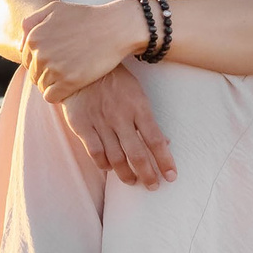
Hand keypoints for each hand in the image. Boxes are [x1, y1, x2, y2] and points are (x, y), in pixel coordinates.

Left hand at [21, 0, 147, 101]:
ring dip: (54, 84)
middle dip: (47, 73)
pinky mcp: (69, 82)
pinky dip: (59, 94)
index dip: (42, 62)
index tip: (59, 59)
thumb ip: (31, 23)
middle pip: (34, 75)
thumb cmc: (86, 17)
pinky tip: (71, 86)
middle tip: (67, 67)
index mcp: (34, 38)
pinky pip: (52, 97)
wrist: (115, 28)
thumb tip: (20, 46)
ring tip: (70, 75)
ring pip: (42, 86)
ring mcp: (54, 68)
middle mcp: (40, 54)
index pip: (27, 61)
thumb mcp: (55, 9)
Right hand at [59, 66, 175, 187]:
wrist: (82, 66)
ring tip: (133, 181)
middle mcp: (120, 116)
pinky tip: (109, 168)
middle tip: (153, 185)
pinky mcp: (82, 125)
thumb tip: (166, 142)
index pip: (155, 140)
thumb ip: (148, 119)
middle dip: (147, 174)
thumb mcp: (137, 93)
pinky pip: (95, 152)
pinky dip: (104, 165)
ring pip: (115, 157)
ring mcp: (100, 121)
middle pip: (136, 153)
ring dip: (126, 174)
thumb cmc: (115, 81)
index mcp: (138, 107)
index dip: (164, 160)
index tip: (171, 176)